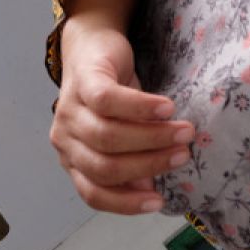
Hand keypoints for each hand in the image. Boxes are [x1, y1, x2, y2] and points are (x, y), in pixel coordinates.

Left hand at [51, 21, 193, 214]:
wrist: (93, 46)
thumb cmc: (111, 97)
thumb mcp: (121, 134)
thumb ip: (131, 161)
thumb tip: (152, 190)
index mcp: (73, 161)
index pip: (93, 193)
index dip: (125, 203)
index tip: (159, 202)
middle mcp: (65, 141)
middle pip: (104, 167)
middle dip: (148, 165)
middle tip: (183, 155)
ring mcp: (68, 112)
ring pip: (107, 138)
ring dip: (152, 137)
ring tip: (184, 132)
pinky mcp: (82, 83)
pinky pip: (109, 102)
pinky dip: (140, 108)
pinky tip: (166, 108)